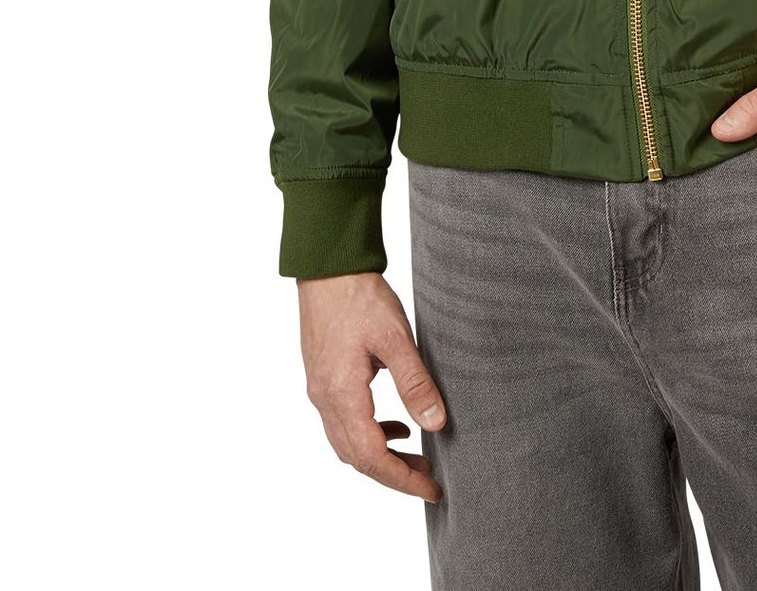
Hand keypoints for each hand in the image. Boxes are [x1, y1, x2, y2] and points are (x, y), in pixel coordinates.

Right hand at [298, 270, 445, 501]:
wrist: (326, 267)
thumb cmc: (358, 296)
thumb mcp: (395, 337)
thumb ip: (415, 382)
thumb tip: (436, 424)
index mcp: (341, 394)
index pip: (371, 457)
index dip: (402, 479)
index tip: (432, 489)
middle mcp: (324, 400)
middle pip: (357, 458)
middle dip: (394, 474)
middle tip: (430, 478)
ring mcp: (320, 391)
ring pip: (348, 444)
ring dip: (381, 456)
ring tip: (417, 454)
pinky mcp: (323, 379)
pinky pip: (343, 423)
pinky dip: (369, 434)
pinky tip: (395, 424)